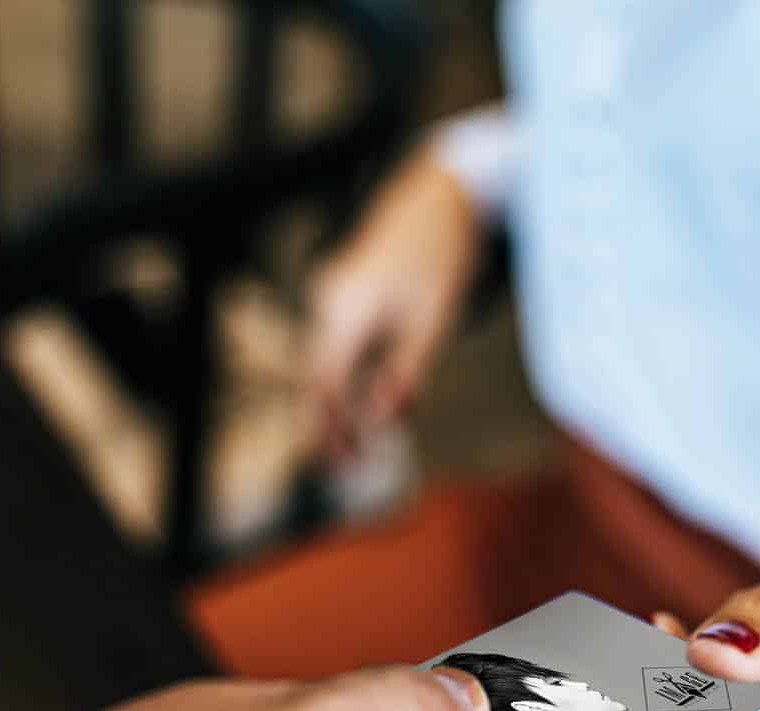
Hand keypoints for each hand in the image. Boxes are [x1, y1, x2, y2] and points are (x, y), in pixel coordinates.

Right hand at [307, 148, 482, 459]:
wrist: (442, 194)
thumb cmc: (441, 254)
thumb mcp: (433, 321)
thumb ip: (406, 372)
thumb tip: (388, 419)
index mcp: (344, 310)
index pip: (326, 385)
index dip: (332, 430)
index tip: (344, 465)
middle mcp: (327, 301)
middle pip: (317, 377)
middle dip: (329, 425)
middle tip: (345, 468)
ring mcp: (332, 294)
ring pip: (326, 363)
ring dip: (341, 404)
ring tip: (358, 447)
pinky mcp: (345, 292)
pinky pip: (338, 344)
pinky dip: (351, 377)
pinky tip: (369, 403)